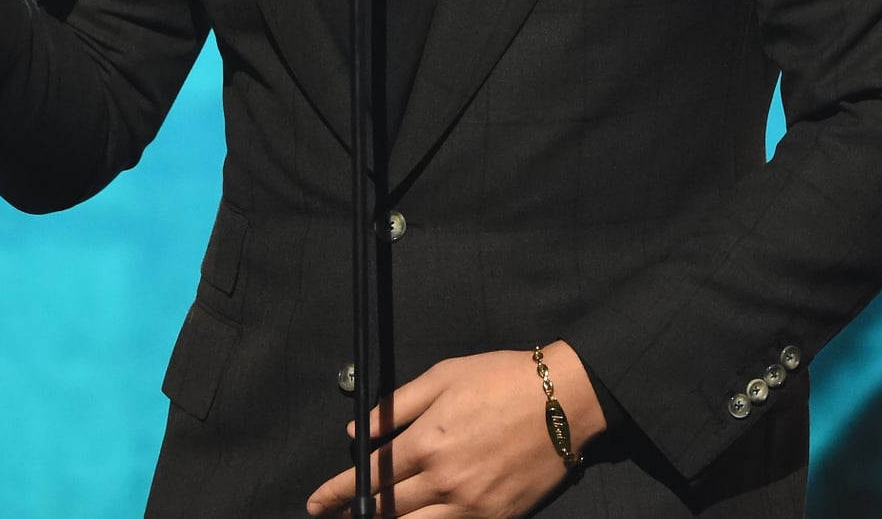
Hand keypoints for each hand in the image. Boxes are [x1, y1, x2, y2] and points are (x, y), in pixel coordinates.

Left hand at [306, 341, 604, 517]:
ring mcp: (471, 506)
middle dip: (353, 515)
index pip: (371, 474)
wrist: (565, 400)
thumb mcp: (443, 377)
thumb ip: (395, 406)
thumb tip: (356, 432)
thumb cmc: (502, 379)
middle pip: (386, 509)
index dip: (337, 491)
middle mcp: (445, 480)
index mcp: (428, 441)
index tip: (316, 502)